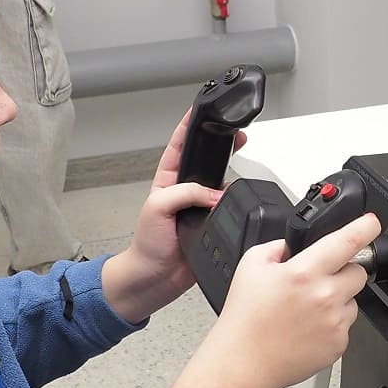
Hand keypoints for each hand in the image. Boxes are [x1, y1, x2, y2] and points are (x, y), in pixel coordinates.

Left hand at [100, 109, 247, 321]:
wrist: (154, 278)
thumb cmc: (146, 245)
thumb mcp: (157, 208)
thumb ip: (185, 193)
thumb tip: (214, 192)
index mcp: (167, 181)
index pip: (180, 147)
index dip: (189, 126)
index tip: (200, 109)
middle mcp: (184, 192)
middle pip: (206, 161)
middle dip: (220, 144)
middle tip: (235, 132)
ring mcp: (199, 208)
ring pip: (221, 184)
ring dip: (230, 177)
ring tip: (240, 166)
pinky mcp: (212, 225)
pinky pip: (228, 210)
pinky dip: (235, 204)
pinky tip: (239, 200)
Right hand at [166, 210, 379, 387]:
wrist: (244, 362)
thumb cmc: (245, 319)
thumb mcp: (251, 265)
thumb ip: (278, 246)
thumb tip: (295, 244)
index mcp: (304, 272)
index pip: (347, 241)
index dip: (365, 227)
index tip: (372, 223)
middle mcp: (325, 296)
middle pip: (359, 271)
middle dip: (343, 271)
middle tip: (319, 281)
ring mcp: (334, 322)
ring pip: (353, 299)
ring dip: (337, 299)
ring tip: (307, 310)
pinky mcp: (338, 344)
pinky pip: (345, 324)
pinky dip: (332, 323)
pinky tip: (307, 327)